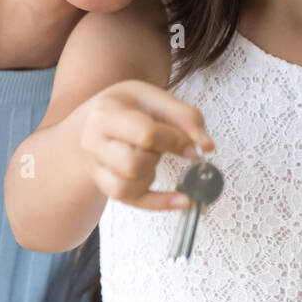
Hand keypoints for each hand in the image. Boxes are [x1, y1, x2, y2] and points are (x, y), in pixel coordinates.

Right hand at [77, 79, 213, 210]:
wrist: (93, 123)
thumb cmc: (129, 107)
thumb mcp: (154, 98)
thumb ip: (184, 116)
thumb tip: (207, 146)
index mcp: (106, 113)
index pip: (144, 133)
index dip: (175, 141)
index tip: (193, 145)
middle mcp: (94, 142)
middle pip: (132, 164)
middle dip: (157, 157)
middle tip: (161, 146)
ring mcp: (96, 168)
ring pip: (125, 187)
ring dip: (150, 176)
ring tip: (152, 158)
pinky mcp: (106, 187)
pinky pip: (132, 202)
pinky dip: (160, 203)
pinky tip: (183, 200)